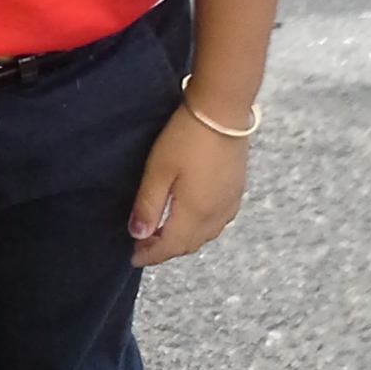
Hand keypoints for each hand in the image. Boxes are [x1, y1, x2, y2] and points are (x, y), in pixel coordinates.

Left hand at [127, 107, 248, 268]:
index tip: (133, 258)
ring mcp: (230, 203)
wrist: (223, 111)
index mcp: (196, 213)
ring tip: (162, 234)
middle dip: (165, 250)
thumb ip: (148, 205)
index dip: (151, 255)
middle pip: (189, 244)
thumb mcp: (159, 170)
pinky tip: (190, 219)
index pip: (171, 246)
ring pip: (205, 236)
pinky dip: (200, 229)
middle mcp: (217, 215)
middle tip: (143, 246)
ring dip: (183, 240)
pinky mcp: (237, 190)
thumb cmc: (186, 138)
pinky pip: (218, 223)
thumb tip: (138, 235)